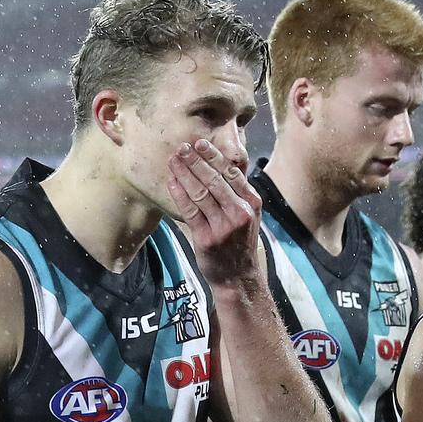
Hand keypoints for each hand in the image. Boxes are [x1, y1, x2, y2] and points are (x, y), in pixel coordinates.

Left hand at [167, 139, 262, 285]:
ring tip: (173, 161)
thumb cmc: (239, 243)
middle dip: (196, 161)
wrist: (238, 277)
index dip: (214, 156)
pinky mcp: (207, 238)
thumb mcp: (248, 216)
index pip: (231, 173)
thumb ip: (237, 194)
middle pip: (214, 180)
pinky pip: (190, 211)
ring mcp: (223, 226)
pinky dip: (179, 194)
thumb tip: (219, 165)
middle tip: (181, 148)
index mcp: (251, 203)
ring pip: (201, 193)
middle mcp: (239, 212)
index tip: (199, 144)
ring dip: (184, 174)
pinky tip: (171, 183)